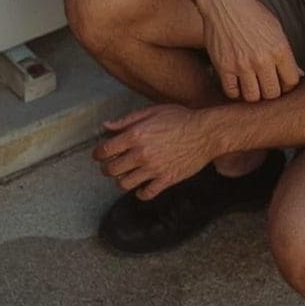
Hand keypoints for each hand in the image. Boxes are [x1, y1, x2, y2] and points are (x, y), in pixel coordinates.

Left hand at [93, 104, 213, 199]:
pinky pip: (145, 194)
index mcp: (135, 135)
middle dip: (107, 168)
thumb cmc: (180, 118)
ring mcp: (154, 169)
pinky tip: (142, 186)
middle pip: (111, 170)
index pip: (104, 151)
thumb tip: (106, 126)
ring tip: (127, 175)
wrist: (206, 132)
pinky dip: (140, 192)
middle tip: (111, 166)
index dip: (97, 154)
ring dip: (121, 181)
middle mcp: (141, 154)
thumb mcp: (152, 112)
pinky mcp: (166, 179)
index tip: (99, 155)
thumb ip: (127, 120)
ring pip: (124, 184)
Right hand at [197, 0, 303, 101]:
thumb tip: (299, 74)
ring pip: (252, 97)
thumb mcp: (276, 29)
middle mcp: (262, 60)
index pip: (291, 81)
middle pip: (272, 94)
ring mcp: (242, 65)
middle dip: (271, 92)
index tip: (281, 81)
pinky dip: (235, 91)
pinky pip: (231, 92)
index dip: (287, 84)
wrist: (225, 1)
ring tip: (252, 86)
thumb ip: (286, 54)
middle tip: (266, 85)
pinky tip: (237, 83)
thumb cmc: (252, 13)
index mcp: (279, 49)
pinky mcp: (224, 66)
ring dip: (253, 94)